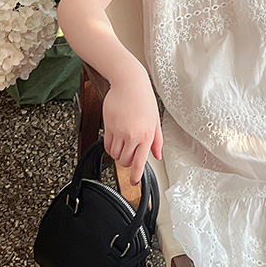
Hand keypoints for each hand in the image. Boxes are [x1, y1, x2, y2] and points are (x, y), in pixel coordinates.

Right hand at [102, 61, 163, 185]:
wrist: (129, 83)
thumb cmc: (144, 99)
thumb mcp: (156, 120)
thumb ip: (157, 140)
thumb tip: (158, 155)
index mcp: (147, 135)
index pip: (140, 162)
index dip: (136, 175)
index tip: (134, 182)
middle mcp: (133, 135)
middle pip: (126, 161)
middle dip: (128, 162)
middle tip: (131, 154)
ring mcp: (120, 132)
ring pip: (116, 155)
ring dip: (119, 154)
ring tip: (124, 145)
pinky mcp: (109, 127)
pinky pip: (107, 146)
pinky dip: (111, 148)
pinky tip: (115, 141)